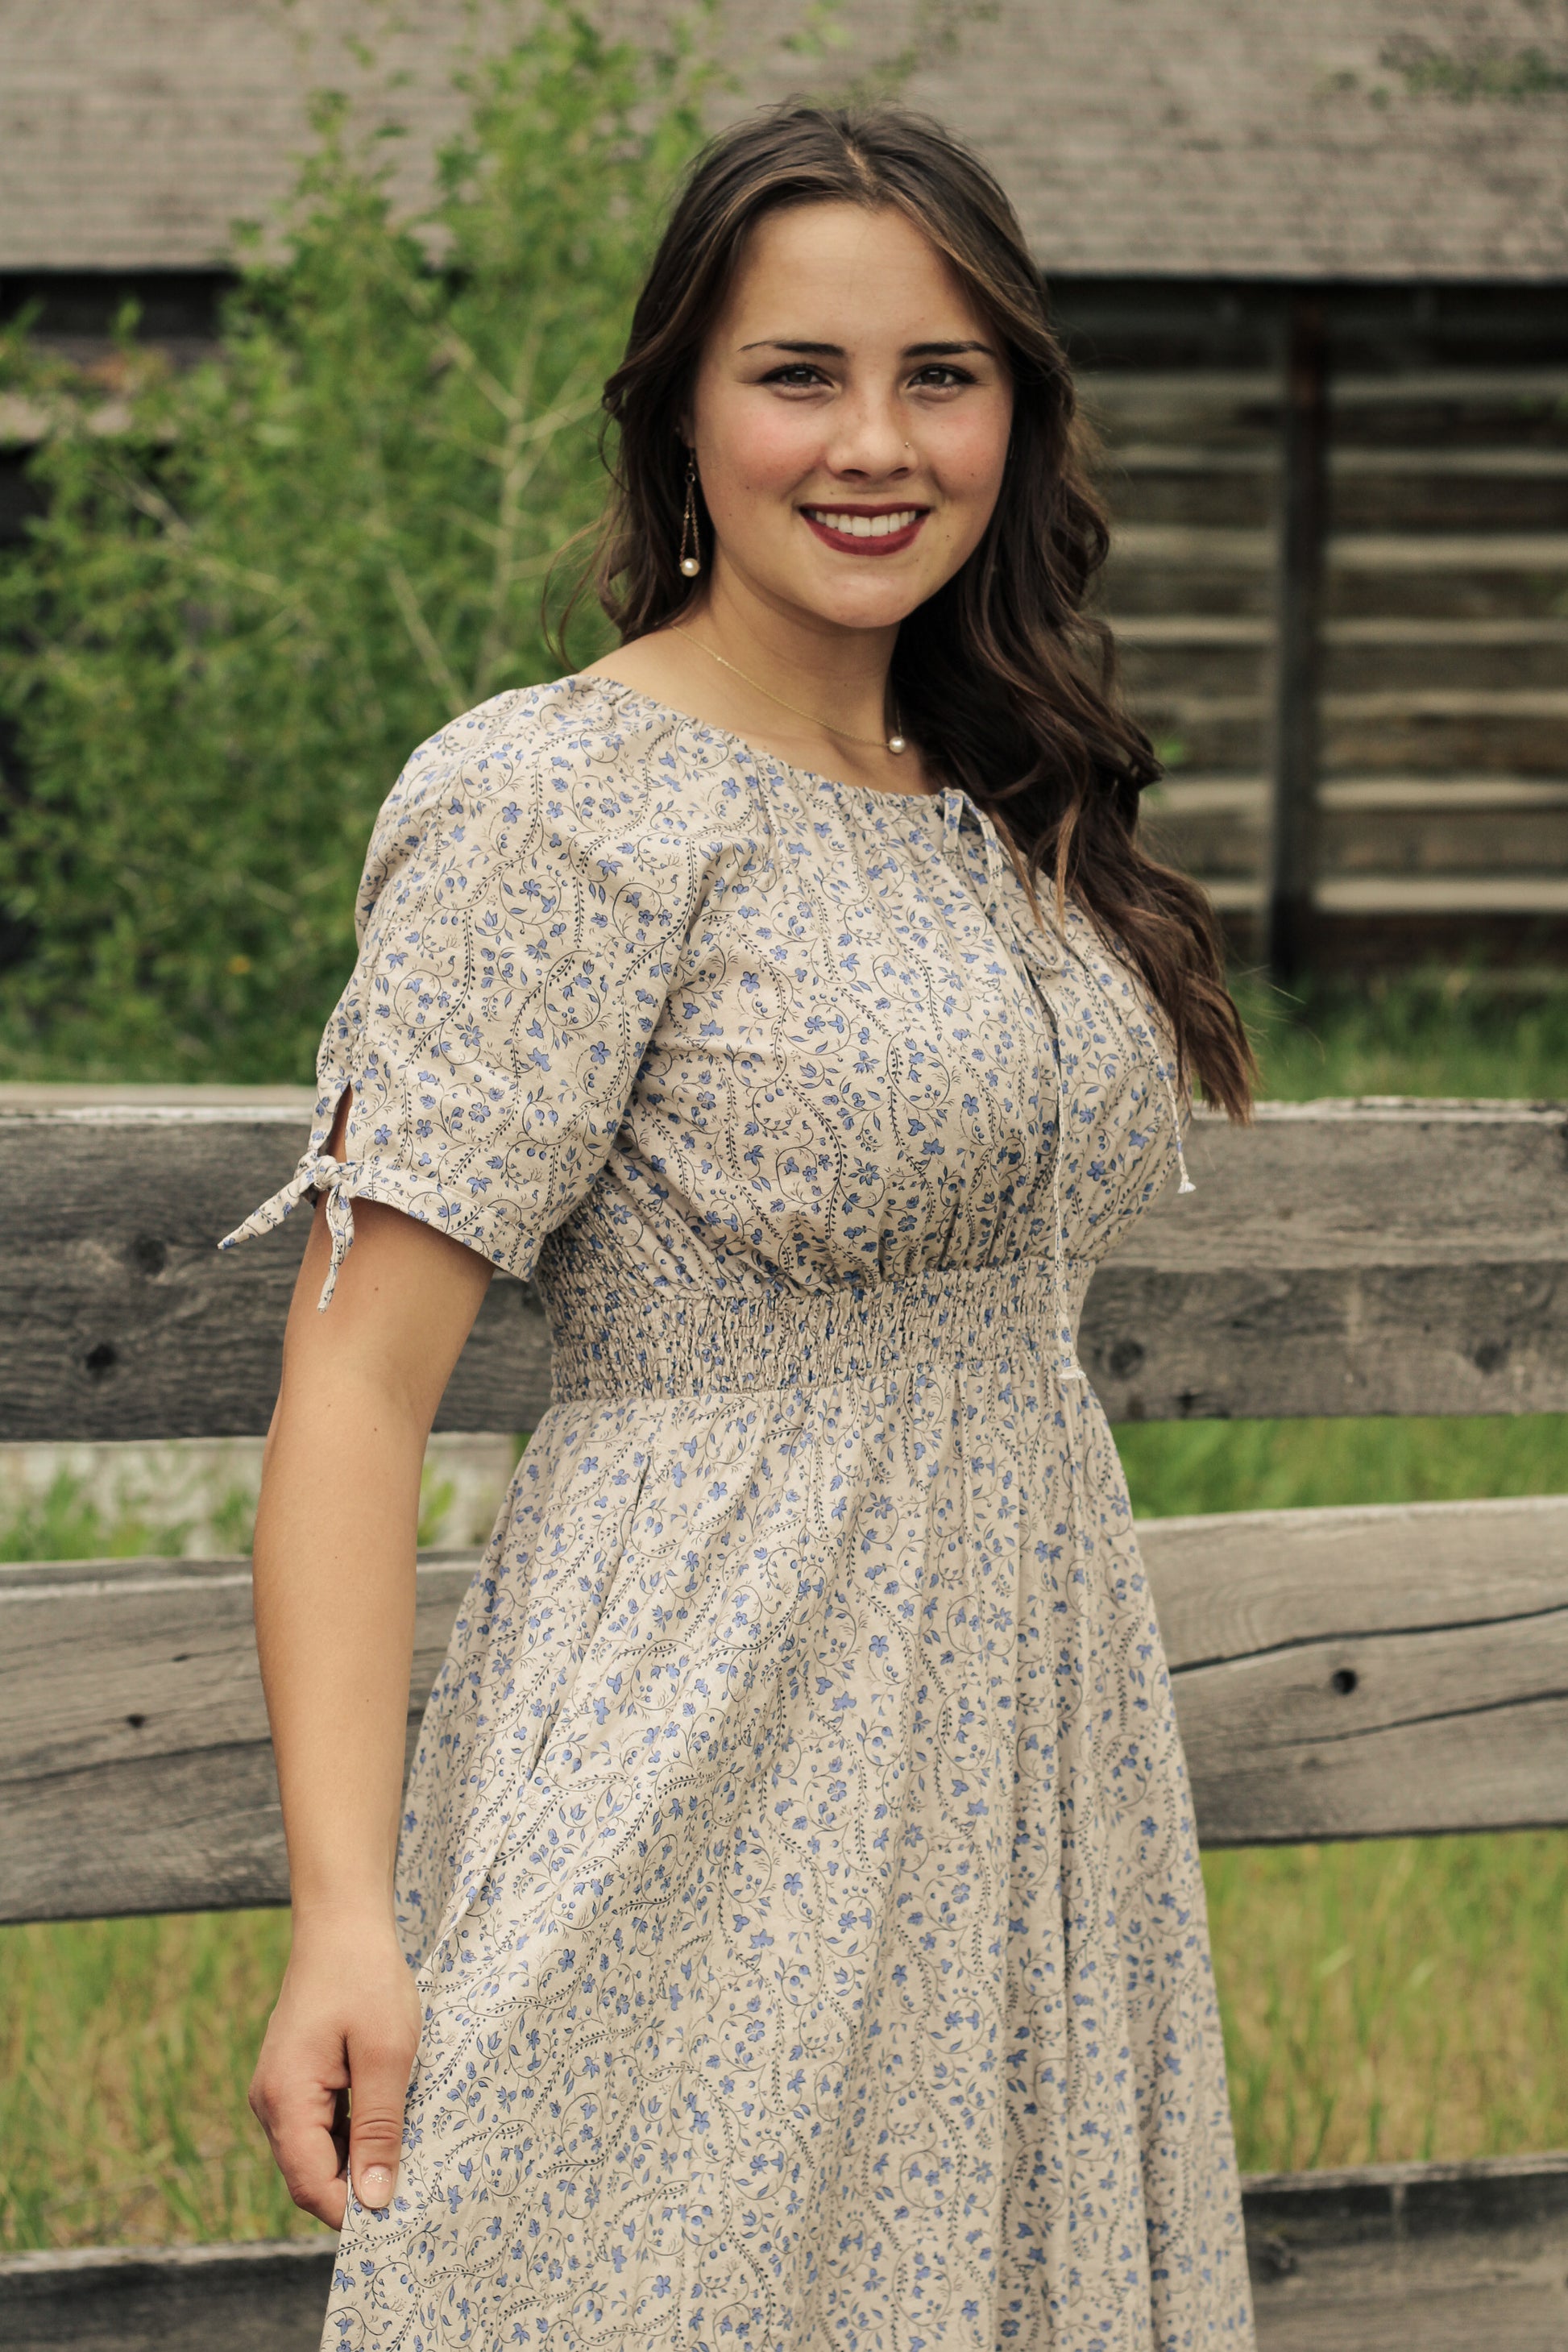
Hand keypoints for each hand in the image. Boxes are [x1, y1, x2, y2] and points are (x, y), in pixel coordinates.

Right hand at [249, 1910, 420, 2227]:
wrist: (342, 1923)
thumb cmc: (366, 1979)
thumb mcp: (387, 2054)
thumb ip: (379, 2129)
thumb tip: (374, 2201)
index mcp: (285, 2100)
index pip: (311, 2187)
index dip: (353, 2212)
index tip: (402, 2216)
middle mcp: (271, 2103)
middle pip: (311, 2176)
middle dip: (358, 2188)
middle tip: (414, 2184)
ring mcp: (279, 2092)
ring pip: (317, 2154)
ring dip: (357, 2160)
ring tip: (407, 2146)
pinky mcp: (294, 2080)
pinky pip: (320, 2127)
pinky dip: (352, 2133)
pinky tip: (388, 2117)